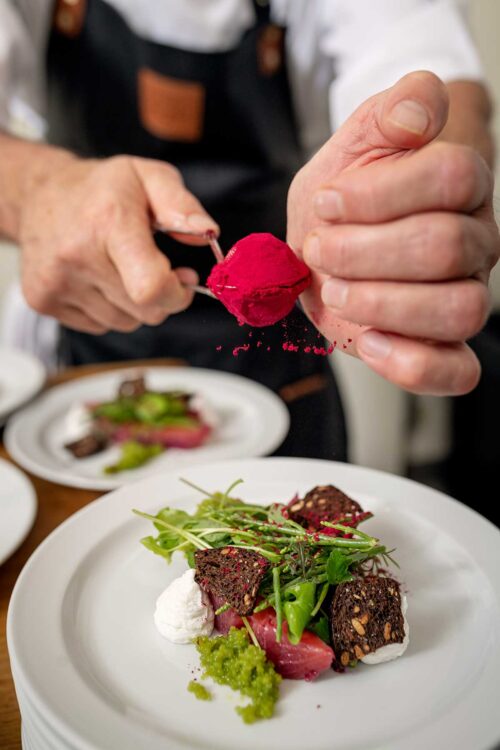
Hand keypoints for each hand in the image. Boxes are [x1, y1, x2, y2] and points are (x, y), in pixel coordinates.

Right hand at [19, 155, 218, 332]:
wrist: (37, 195)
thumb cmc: (101, 188)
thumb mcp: (148, 176)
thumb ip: (182, 205)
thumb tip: (207, 232)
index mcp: (108, 222)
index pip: (151, 287)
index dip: (177, 294)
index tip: (182, 279)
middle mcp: (76, 254)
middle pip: (145, 311)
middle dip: (162, 297)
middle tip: (154, 268)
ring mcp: (55, 281)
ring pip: (125, 323)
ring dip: (133, 304)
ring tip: (120, 269)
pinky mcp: (42, 300)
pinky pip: (99, 326)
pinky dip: (107, 309)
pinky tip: (98, 279)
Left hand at [287, 72, 499, 394]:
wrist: (331, 238)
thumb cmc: (344, 195)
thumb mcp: (353, 145)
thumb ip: (386, 115)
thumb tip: (417, 106)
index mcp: (460, 183)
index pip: (450, 177)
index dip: (378, 193)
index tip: (327, 202)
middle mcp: (474, 241)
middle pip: (446, 247)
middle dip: (364, 251)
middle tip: (319, 249)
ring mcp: (463, 295)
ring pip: (460, 310)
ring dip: (381, 302)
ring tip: (335, 290)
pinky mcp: (441, 346)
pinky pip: (456, 371)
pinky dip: (410, 364)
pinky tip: (367, 339)